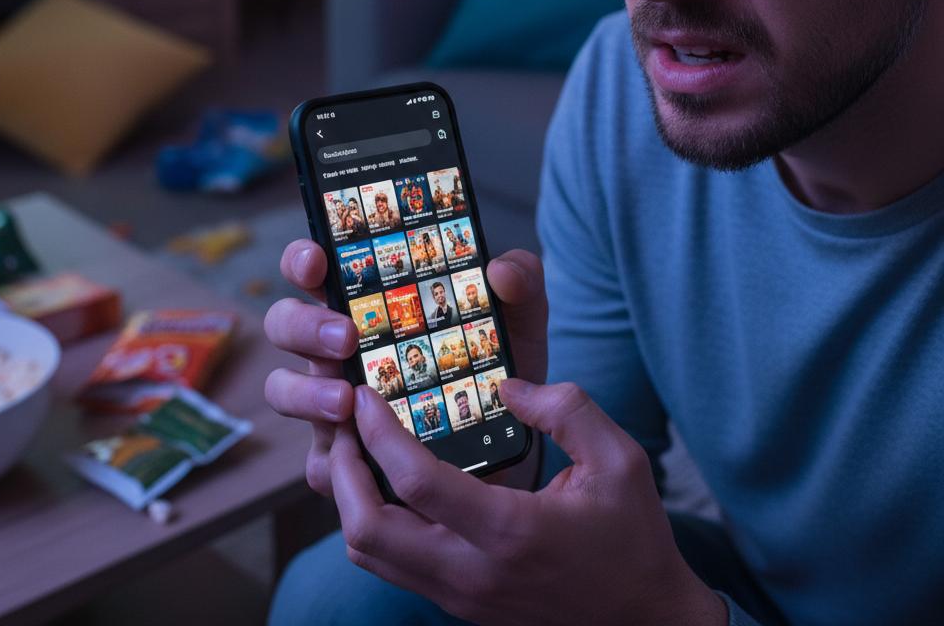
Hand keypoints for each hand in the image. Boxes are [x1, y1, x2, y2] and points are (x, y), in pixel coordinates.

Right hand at [263, 240, 547, 495]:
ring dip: (307, 391)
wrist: (508, 444)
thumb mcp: (516, 320)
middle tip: (347, 337)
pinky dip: (333, 457)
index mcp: (366, 302)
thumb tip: (501, 270)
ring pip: (283, 389)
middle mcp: (336, 347)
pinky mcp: (340, 458)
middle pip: (284, 323)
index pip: (314, 268)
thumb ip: (519, 281)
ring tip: (347, 399)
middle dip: (305, 326)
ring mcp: (330, 401)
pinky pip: (315, 461)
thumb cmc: (493, 365)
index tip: (318, 260)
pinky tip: (360, 454)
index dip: (304, 259)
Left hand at [330, 380, 726, 625]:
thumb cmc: (632, 538)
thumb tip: (506, 387)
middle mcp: (472, 573)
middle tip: (343, 423)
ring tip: (356, 448)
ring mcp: (460, 597)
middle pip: (368, 531)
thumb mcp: (619, 460)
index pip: (415, 483)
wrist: (646, 622)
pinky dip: (373, 523)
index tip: (364, 396)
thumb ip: (565, 409)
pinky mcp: (459, 605)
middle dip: (343, 471)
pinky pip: (392, 566)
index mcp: (510, 532)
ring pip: (370, 557)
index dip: (378, 434)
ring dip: (350, 500)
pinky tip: (386, 483)